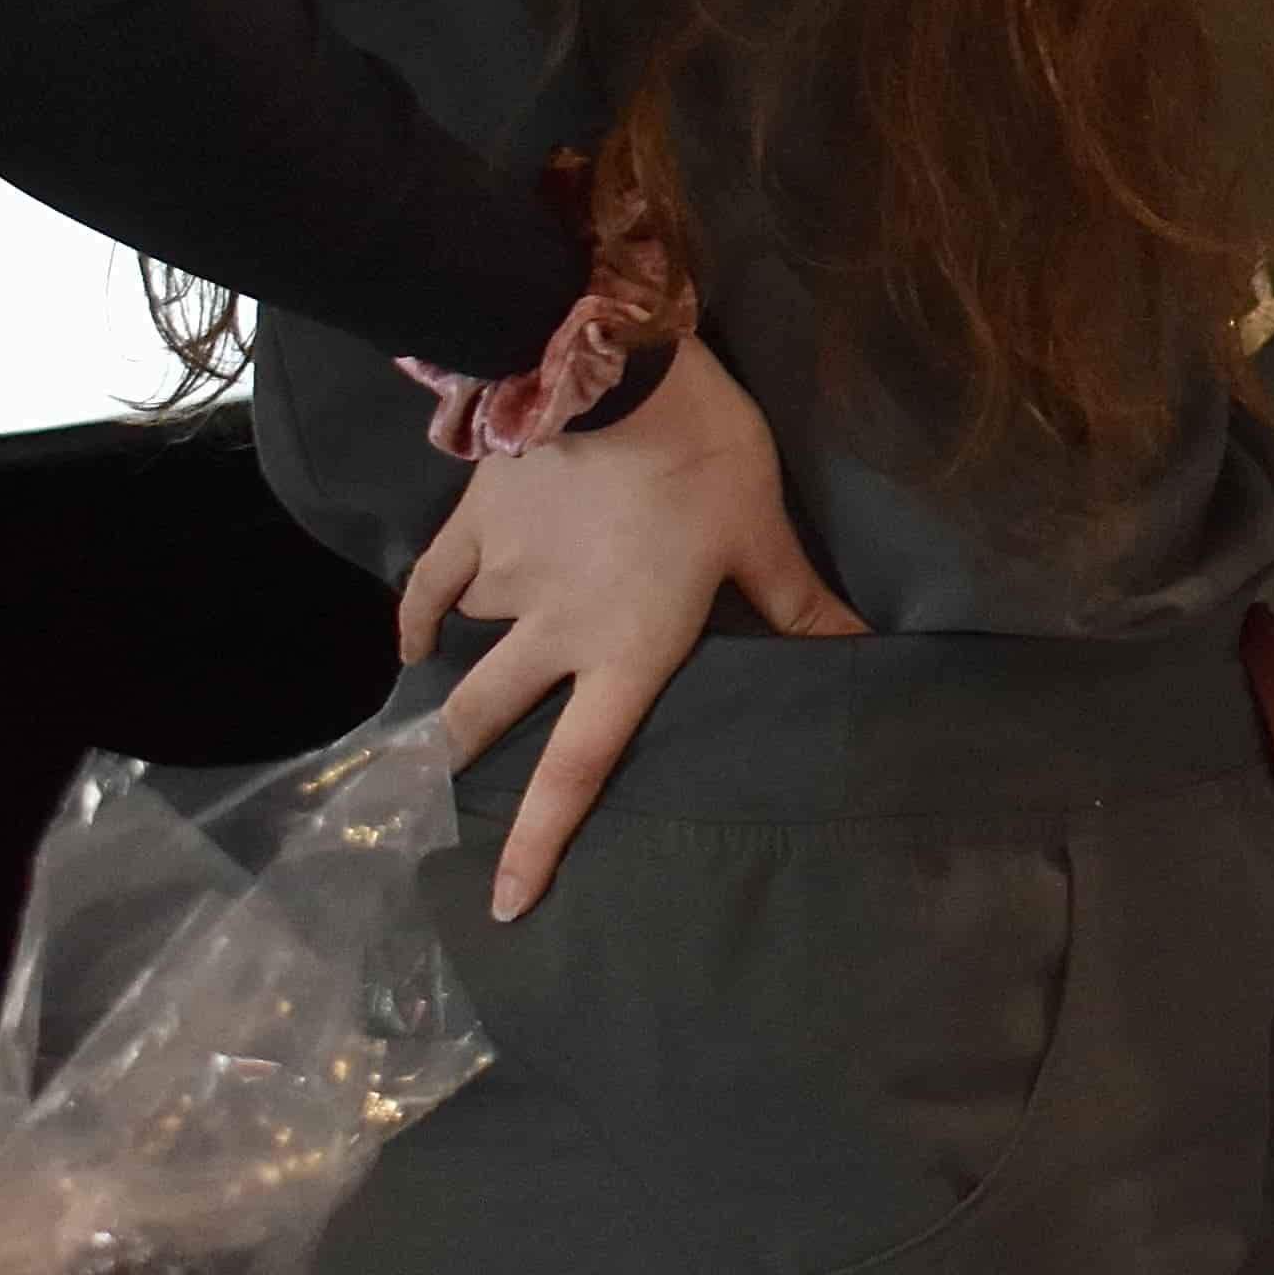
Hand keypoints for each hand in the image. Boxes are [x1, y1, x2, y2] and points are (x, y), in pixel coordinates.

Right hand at [397, 334, 860, 921]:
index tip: (505, 902)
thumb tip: (862, 652)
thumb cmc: (703, 460)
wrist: (610, 372)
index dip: (539, 842)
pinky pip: (426, 586)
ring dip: (456, 678)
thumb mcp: (763, 536)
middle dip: (467, 760)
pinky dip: (415, 616)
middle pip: (488, 720)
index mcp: (626, 652)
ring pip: (462, 651)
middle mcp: (552, 632)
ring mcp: (501, 581)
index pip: (577, 770)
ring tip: (454, 701)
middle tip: (455, 789)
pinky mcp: (469, 528)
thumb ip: (799, 605)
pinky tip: (411, 639)